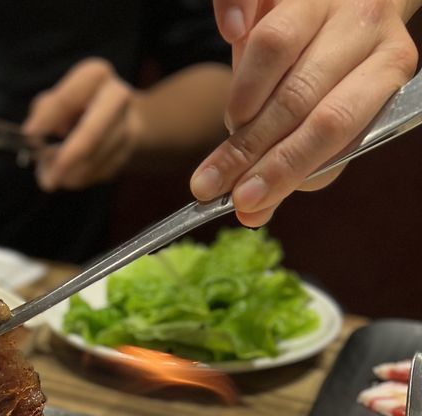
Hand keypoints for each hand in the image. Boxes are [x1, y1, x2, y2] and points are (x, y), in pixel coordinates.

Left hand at [22, 59, 142, 191]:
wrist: (123, 116)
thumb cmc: (80, 105)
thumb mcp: (58, 98)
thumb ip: (44, 112)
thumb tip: (34, 138)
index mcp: (95, 76)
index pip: (68, 98)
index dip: (48, 117)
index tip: (29, 134)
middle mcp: (117, 96)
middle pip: (92, 132)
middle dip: (69, 157)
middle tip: (48, 178)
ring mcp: (128, 125)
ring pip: (96, 158)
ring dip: (71, 174)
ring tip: (51, 178)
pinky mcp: (129, 152)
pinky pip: (100, 173)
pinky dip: (80, 179)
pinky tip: (69, 176)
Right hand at [191, 0, 417, 224]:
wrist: (355, 1)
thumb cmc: (338, 77)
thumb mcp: (331, 122)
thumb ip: (297, 167)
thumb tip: (250, 213)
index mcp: (388, 69)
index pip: (332, 125)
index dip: (284, 166)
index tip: (244, 200)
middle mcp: (366, 24)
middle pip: (299, 95)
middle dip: (248, 149)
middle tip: (210, 183)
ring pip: (276, 46)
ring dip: (240, 100)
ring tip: (231, 128)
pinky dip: (234, 10)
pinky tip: (231, 32)